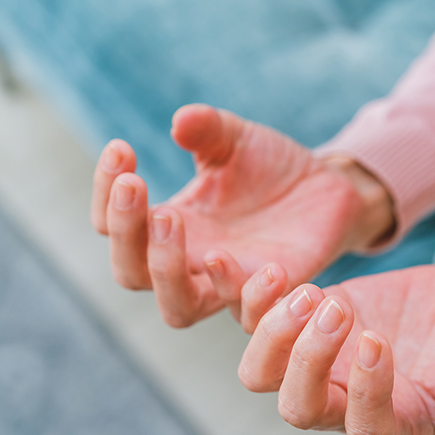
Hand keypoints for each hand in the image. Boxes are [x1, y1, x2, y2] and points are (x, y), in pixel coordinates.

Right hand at [91, 104, 393, 328]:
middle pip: (131, 273)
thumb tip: (181, 122)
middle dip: (126, 232)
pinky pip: (245, 313)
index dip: (105, 193)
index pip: (114, 226)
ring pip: (178, 307)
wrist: (328, 187)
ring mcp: (228, 282)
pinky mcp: (270, 294)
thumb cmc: (270, 166)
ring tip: (172, 217)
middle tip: (136, 184)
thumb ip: (207, 130)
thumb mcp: (235, 139)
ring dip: (165, 267)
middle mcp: (190, 260)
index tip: (120, 148)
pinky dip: (241, 288)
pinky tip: (260, 259)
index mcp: (171, 223)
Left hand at [238, 265, 434, 434]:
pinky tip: (269, 270)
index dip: (367, 391)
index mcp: (400, 425)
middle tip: (338, 308)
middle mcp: (348, 405)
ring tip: (311, 291)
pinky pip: (256, 323)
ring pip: (261, 373)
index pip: (367, 430)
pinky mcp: (303, 326)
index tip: (379, 339)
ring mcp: (320, 366)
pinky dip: (249, 300)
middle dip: (308, 359)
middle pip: (298, 408)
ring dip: (274, 333)